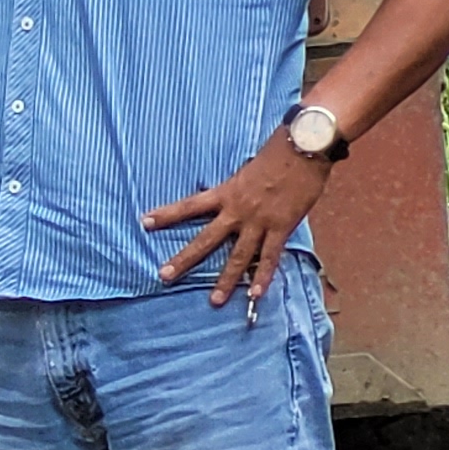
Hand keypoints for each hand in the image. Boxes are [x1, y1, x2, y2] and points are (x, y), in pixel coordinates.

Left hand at [147, 131, 332, 308]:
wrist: (303, 149)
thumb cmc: (276, 153)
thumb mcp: (246, 169)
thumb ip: (237, 188)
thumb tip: (231, 198)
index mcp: (226, 192)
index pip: (189, 205)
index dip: (167, 214)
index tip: (145, 222)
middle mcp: (237, 210)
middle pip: (206, 239)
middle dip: (184, 259)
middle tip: (163, 276)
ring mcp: (259, 221)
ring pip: (238, 256)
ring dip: (226, 280)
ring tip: (214, 300)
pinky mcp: (282, 227)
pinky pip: (271, 257)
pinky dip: (264, 276)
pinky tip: (256, 294)